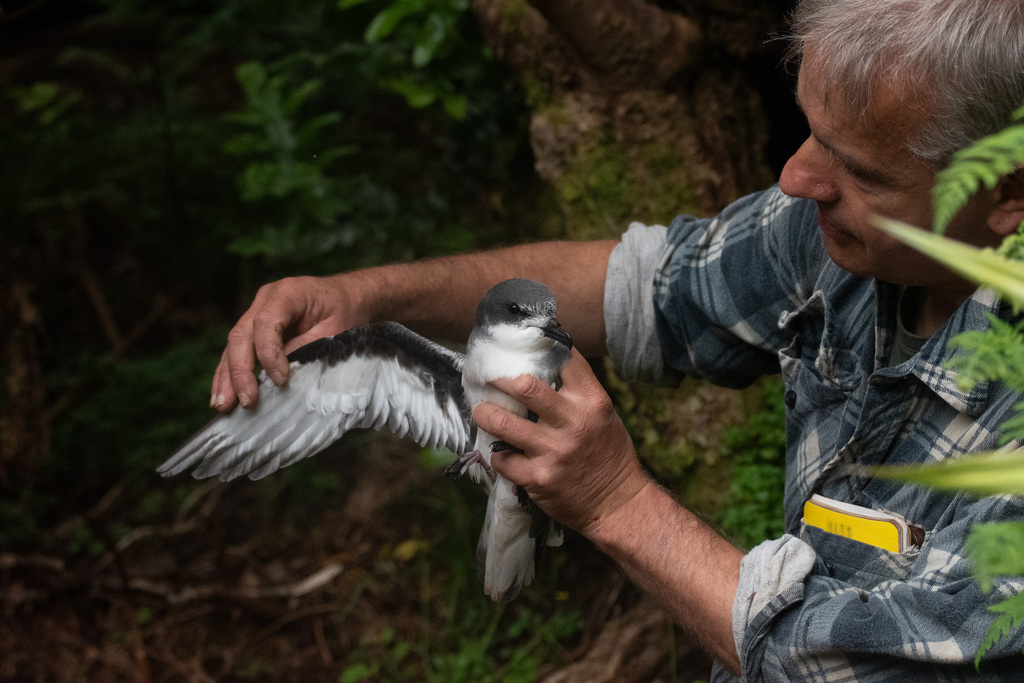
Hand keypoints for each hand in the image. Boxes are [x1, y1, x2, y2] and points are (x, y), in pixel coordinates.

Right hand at [210, 274, 368, 410]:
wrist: (351, 296)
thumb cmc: (346, 311)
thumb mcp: (336, 330)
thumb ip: (308, 347)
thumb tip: (281, 375)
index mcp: (288, 292)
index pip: (266, 323)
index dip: (269, 353)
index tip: (280, 381)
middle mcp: (266, 299)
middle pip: (242, 335)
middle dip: (240, 371)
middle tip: (246, 400)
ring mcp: (257, 311)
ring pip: (233, 345)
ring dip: (227, 377)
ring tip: (223, 405)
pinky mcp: (256, 327)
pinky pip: (237, 350)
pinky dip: (230, 373)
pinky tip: (223, 394)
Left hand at [472, 350, 650, 535]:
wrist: (617, 504)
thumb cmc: (608, 454)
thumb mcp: (603, 415)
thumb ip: (577, 393)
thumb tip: (542, 366)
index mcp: (592, 402)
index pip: (563, 360)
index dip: (540, 348)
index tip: (522, 349)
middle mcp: (573, 423)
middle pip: (524, 386)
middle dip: (499, 379)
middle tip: (489, 379)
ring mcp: (553, 451)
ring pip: (501, 421)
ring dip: (485, 414)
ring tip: (482, 412)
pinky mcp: (537, 478)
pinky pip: (501, 459)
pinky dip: (498, 455)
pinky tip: (503, 453)